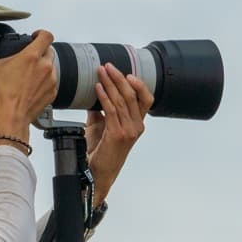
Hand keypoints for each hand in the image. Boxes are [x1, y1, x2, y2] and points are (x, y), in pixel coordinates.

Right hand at [0, 28, 56, 138]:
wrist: (10, 121)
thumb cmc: (1, 97)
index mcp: (32, 56)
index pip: (47, 35)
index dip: (41, 33)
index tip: (35, 37)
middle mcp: (45, 67)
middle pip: (49, 50)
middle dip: (40, 51)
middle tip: (28, 58)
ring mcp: (50, 81)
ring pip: (51, 67)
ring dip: (42, 67)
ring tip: (28, 75)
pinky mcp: (51, 94)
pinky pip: (51, 82)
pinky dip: (43, 82)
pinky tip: (30, 87)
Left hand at [84, 63, 152, 200]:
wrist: (96, 174)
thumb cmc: (100, 153)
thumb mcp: (102, 127)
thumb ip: (102, 111)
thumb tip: (95, 92)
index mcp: (137, 124)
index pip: (146, 99)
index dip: (139, 84)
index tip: (127, 72)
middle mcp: (136, 126)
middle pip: (132, 95)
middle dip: (118, 78)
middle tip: (107, 66)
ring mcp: (129, 131)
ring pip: (121, 100)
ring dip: (110, 83)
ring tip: (100, 72)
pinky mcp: (117, 134)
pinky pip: (111, 110)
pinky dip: (103, 97)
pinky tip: (97, 88)